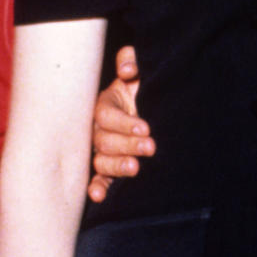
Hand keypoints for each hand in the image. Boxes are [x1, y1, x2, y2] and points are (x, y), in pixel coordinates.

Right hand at [88, 46, 152, 202]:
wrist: (159, 105)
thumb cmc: (146, 87)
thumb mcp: (141, 69)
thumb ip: (133, 61)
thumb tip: (126, 71)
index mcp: (105, 104)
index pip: (106, 114)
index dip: (123, 122)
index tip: (145, 128)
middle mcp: (99, 128)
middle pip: (104, 140)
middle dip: (127, 144)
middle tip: (150, 146)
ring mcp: (103, 149)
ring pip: (101, 160)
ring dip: (116, 166)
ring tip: (135, 167)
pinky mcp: (110, 167)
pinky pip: (99, 178)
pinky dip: (98, 187)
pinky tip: (98, 196)